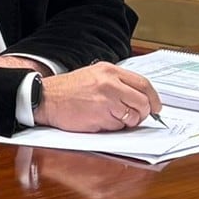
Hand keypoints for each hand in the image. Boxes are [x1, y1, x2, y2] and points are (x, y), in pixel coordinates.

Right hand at [33, 63, 162, 131]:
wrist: (43, 98)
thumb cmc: (66, 90)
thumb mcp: (93, 76)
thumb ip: (116, 83)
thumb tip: (139, 98)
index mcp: (109, 71)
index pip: (143, 84)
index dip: (153, 98)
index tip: (155, 107)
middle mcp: (110, 83)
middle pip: (143, 102)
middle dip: (142, 113)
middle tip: (134, 117)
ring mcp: (106, 100)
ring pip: (132, 116)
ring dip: (126, 122)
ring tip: (109, 117)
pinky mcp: (100, 115)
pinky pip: (118, 126)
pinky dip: (112, 127)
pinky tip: (98, 120)